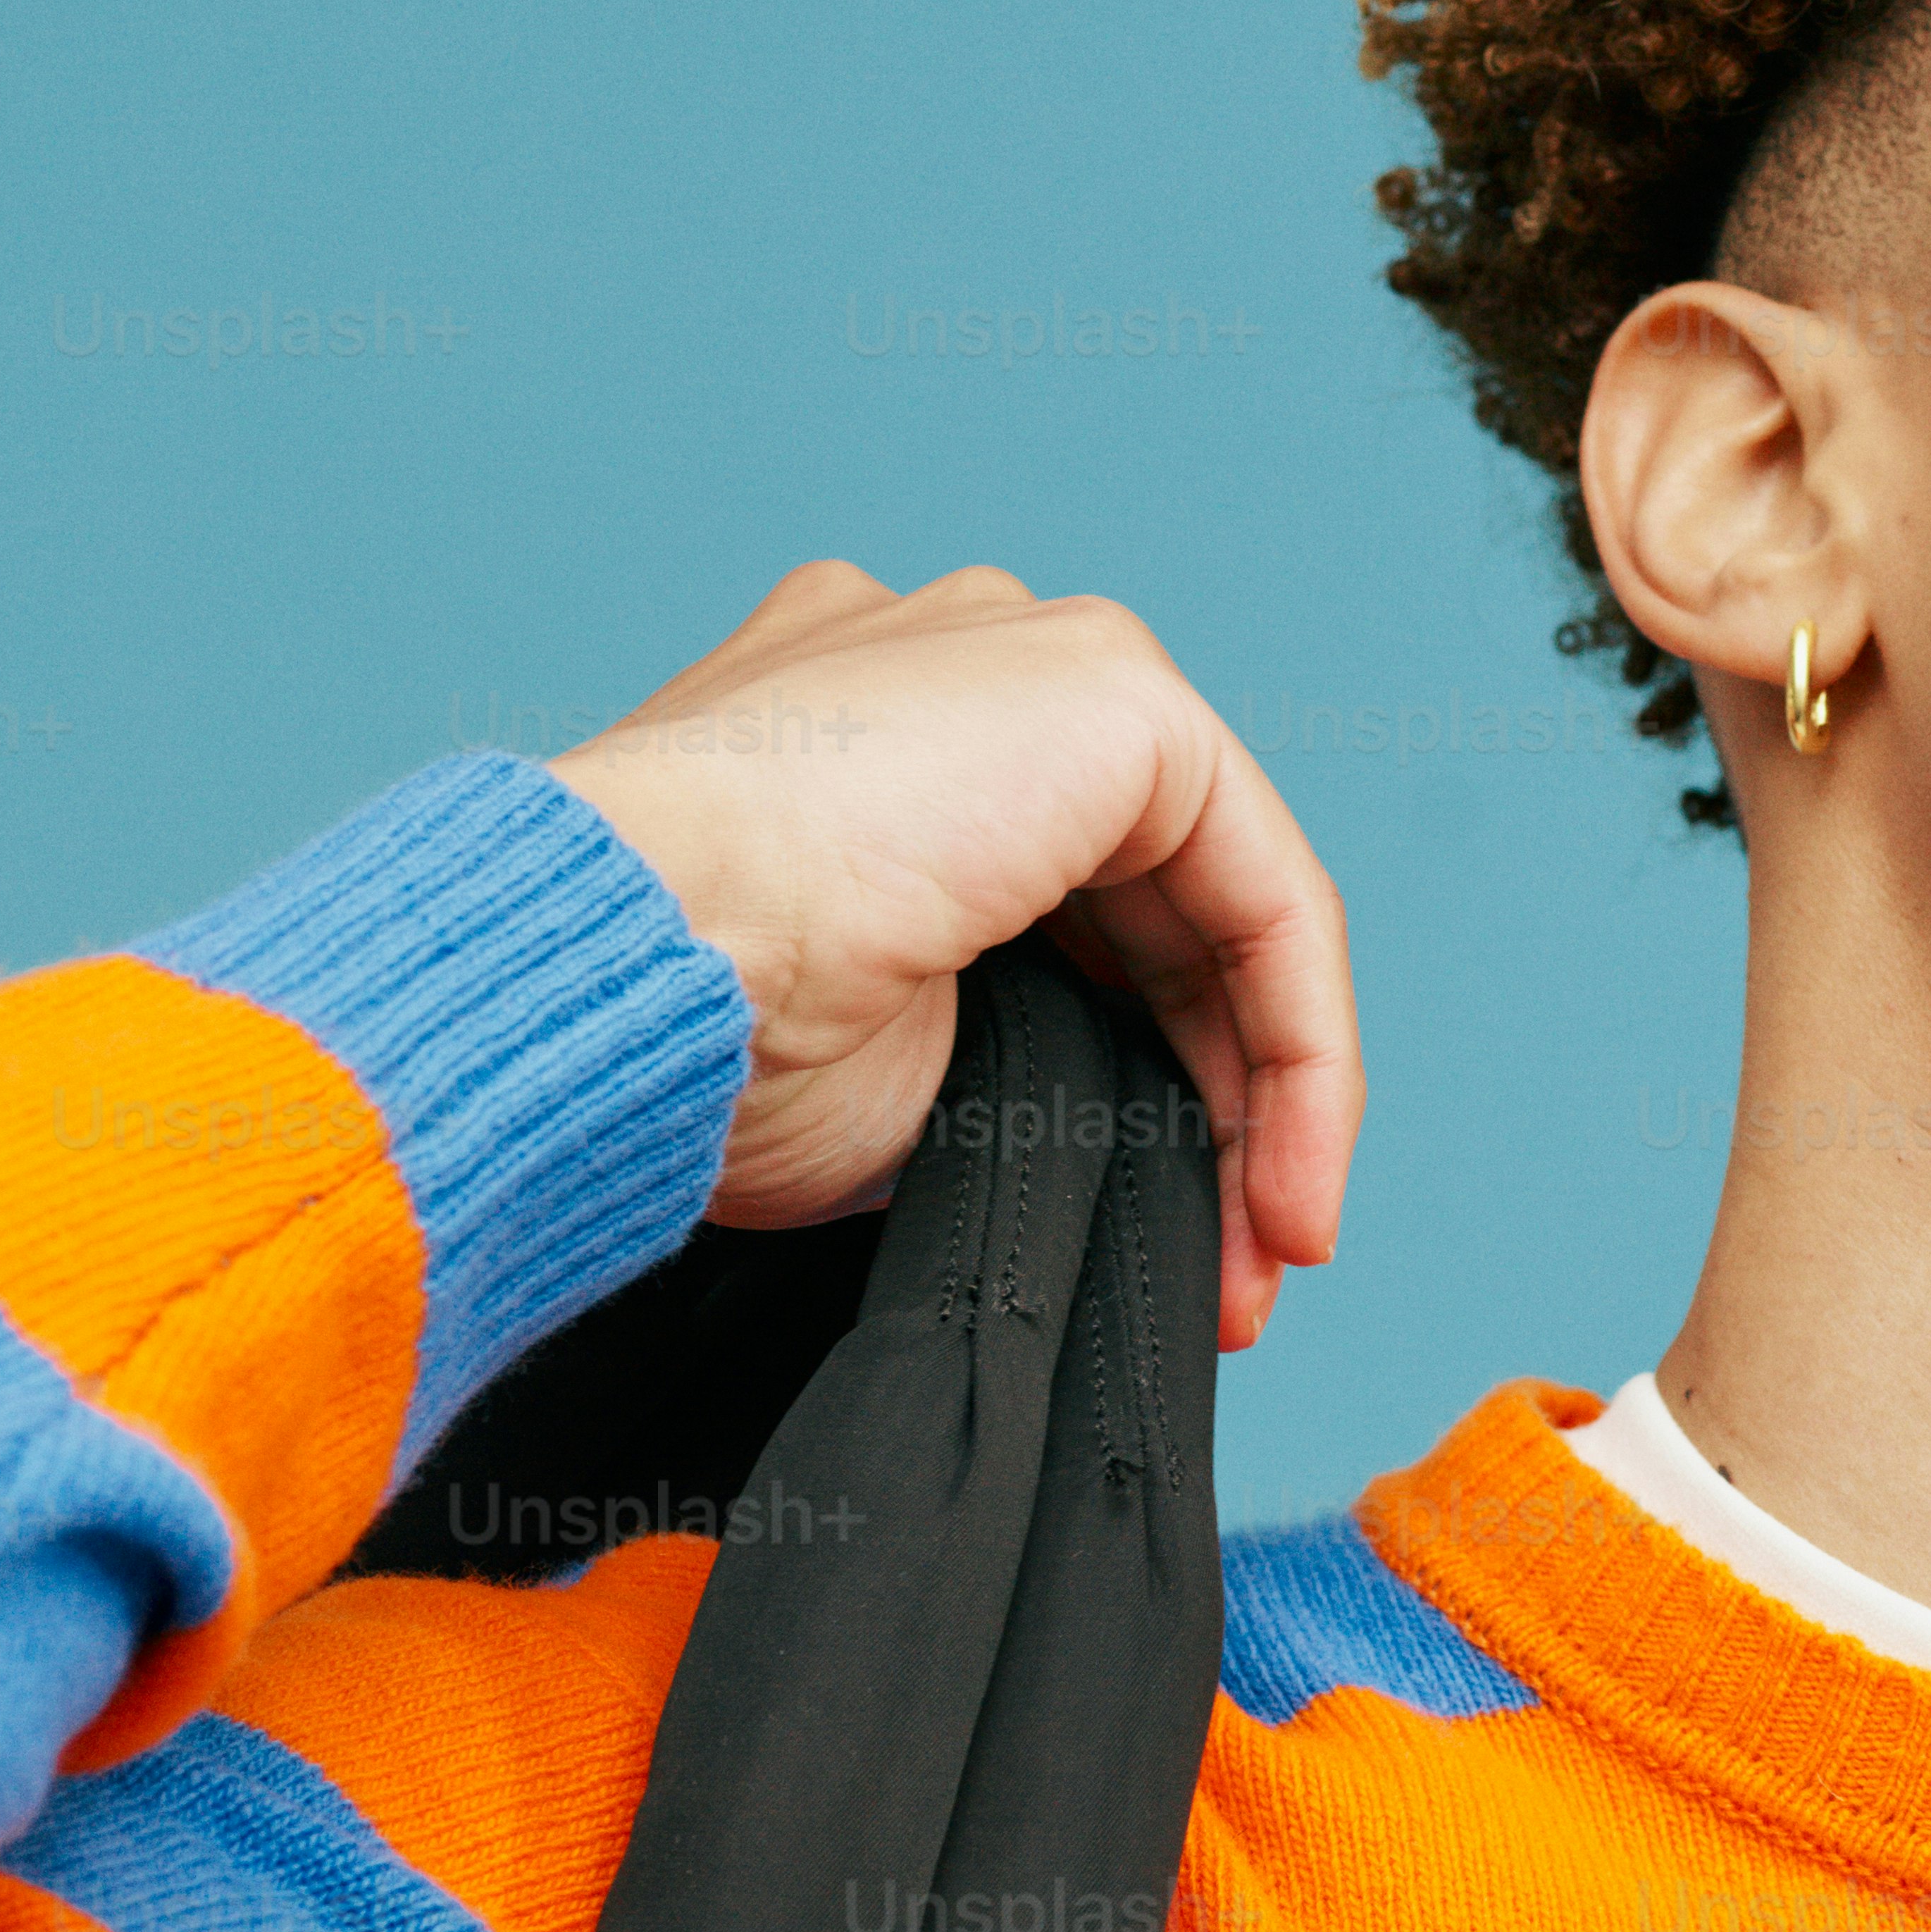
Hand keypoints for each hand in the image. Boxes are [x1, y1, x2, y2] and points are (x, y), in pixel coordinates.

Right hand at [553, 560, 1358, 1347]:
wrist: (630, 970)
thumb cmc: (694, 1034)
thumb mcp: (873, 1072)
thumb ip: (992, 1061)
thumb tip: (1075, 1131)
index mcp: (861, 742)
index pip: (1065, 918)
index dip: (1141, 1085)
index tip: (1174, 1239)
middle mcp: (953, 672)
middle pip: (1157, 911)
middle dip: (1214, 1106)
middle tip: (1233, 1270)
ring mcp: (1030, 661)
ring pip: (1224, 901)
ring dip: (1267, 1099)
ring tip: (1264, 1264)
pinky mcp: (1113, 693)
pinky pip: (1265, 887)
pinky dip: (1300, 1047)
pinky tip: (1285, 1186)